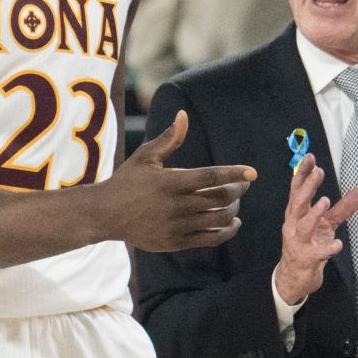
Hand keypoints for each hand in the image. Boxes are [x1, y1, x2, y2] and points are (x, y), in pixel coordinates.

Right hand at [105, 110, 254, 251]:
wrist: (106, 215)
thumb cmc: (127, 180)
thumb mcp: (145, 156)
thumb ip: (169, 138)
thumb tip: (183, 115)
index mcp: (171, 182)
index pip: (211, 176)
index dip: (234, 173)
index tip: (252, 173)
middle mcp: (176, 205)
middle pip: (220, 198)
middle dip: (238, 190)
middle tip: (243, 184)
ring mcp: (177, 226)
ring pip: (218, 220)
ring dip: (234, 210)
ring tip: (235, 203)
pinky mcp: (176, 243)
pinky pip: (210, 239)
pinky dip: (226, 231)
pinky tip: (232, 223)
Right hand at [275, 154, 357, 303]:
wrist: (294, 277)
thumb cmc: (309, 244)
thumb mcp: (327, 224)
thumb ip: (344, 208)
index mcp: (297, 213)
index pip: (297, 189)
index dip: (303, 173)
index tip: (310, 158)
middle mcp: (294, 224)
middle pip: (298, 203)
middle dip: (307, 187)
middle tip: (318, 172)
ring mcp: (298, 242)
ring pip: (303, 226)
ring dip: (314, 213)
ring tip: (325, 201)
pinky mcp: (306, 259)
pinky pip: (316, 253)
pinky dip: (326, 248)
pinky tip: (338, 244)